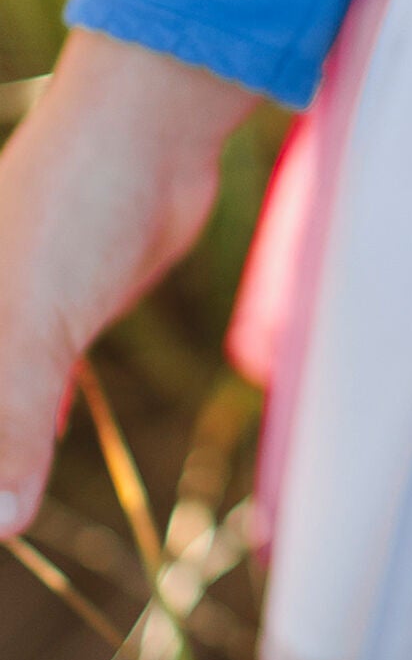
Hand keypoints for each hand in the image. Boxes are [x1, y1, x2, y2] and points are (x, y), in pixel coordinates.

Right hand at [0, 30, 255, 535]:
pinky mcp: (59, 317)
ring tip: (11, 513)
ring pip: (2, 408)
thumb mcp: (31, 329)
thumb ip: (11, 426)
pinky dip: (34, 422)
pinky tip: (37, 454)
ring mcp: (10, 319)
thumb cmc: (71, 209)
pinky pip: (36, 387)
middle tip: (9, 525)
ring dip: (5, 456)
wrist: (149, 134)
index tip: (0, 522)